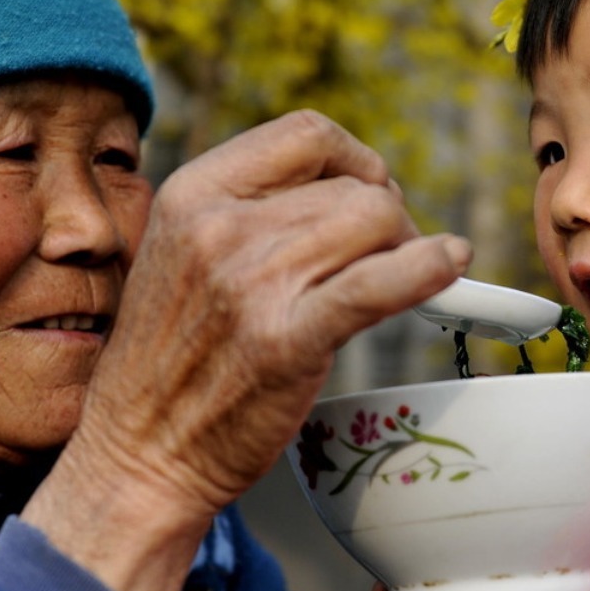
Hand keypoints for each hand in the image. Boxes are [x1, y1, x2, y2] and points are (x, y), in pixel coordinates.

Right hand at [26, 111, 469, 590]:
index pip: (306, 135)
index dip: (354, 160)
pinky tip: (451, 266)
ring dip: (406, 248)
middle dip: (386, 218)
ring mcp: (251, 283)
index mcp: (191, 194)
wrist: (138, 455)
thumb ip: (251, 214)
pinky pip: (381, 282)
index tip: (368, 193)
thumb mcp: (185, 256)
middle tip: (389, 260)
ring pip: (375, 221)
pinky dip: (429, 269)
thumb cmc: (172, 360)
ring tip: (400, 281)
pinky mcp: (288, 341)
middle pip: (350, 186)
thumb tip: (353, 190)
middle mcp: (218, 228)